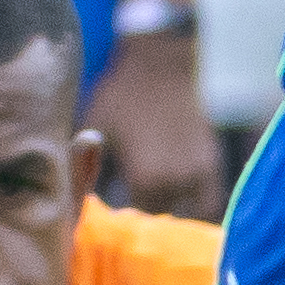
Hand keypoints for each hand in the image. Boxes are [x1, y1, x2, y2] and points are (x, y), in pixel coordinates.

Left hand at [88, 29, 222, 214]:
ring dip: (167, 214)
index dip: (118, 221)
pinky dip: (194, 208)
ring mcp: (197, 174)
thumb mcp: (95, 127)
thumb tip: (73, 193)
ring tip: (150, 208)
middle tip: (125, 212)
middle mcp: (175, 182)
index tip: (107, 215)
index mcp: (144, 178)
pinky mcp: (210, 163)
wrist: (163, 64)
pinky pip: (207, 201)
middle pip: (157, 220)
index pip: (131, 221)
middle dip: (141, 218)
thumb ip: (86, 165)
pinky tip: (180, 204)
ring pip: (183, 213)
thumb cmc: (122, 93)